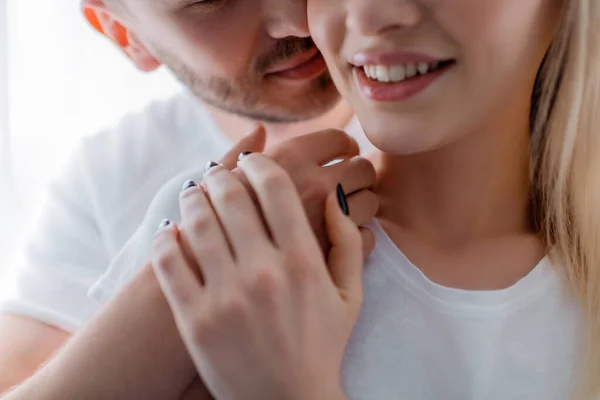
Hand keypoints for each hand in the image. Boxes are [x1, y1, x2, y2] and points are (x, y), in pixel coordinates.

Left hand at [151, 154, 361, 399]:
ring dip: (192, 198)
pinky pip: (169, 261)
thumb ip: (348, 241)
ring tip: (194, 194)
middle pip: (231, 196)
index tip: (252, 161)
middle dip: (222, 175)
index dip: (259, 164)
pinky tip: (171, 229)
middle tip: (218, 174)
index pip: (274, 187)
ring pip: (197, 221)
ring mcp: (225, 296)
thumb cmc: (321, 345)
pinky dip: (166, 237)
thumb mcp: (349, 294)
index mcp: (302, 261)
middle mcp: (263, 272)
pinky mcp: (194, 319)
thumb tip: (334, 196)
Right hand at [220, 125, 377, 256]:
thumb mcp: (213, 183)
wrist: (209, 283)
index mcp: (289, 158)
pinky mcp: (333, 256)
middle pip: (363, 168)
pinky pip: (366, 238)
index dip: (344, 148)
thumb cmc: (207, 230)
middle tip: (345, 187)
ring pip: (369, 203)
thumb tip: (258, 130)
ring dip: (359, 208)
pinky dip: (357, 239)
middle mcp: (313, 184)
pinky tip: (336, 242)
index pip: (340, 139)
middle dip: (358, 177)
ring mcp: (327, 221)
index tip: (339, 158)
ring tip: (340, 216)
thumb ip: (240, 154)